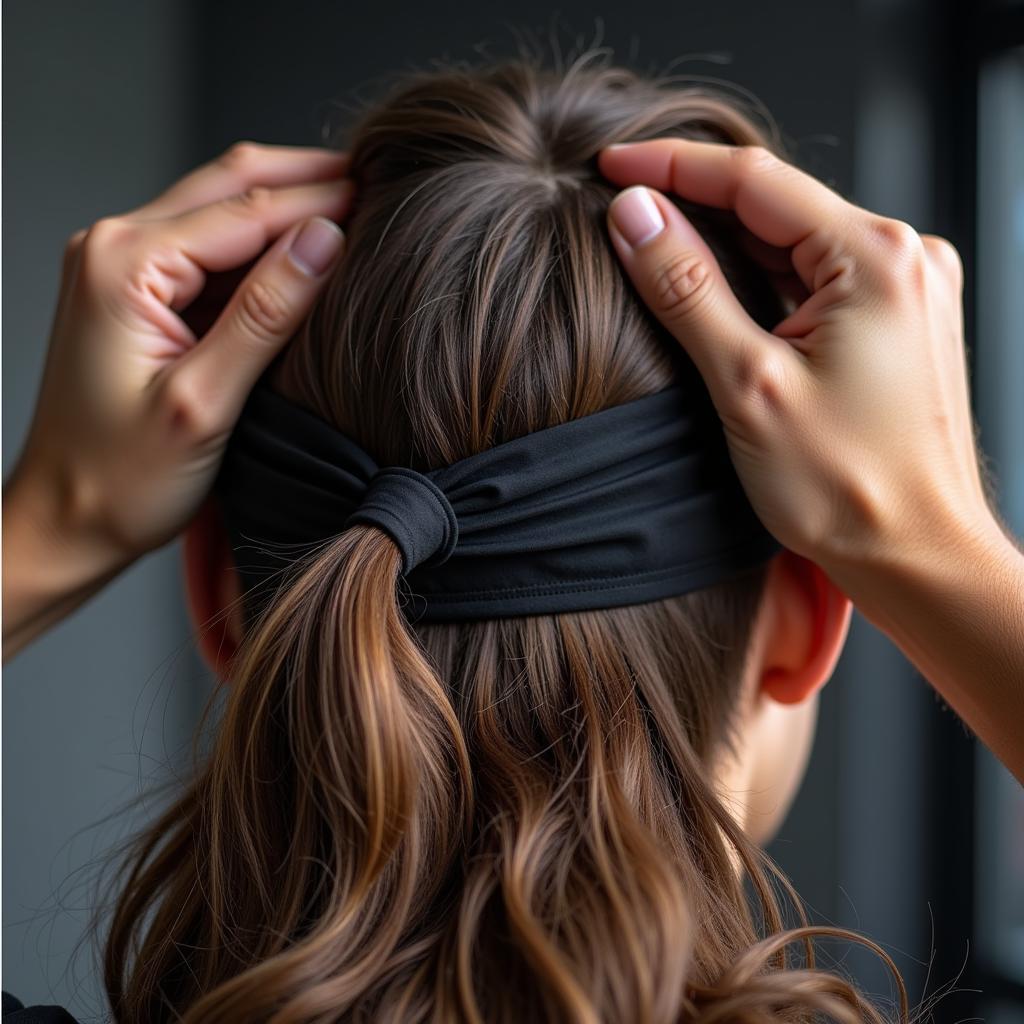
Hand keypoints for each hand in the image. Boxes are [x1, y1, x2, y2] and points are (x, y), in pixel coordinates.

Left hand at [3, 141, 352, 657]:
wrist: (64, 517)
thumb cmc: (122, 479)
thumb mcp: (205, 402)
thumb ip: (266, 315)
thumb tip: (325, 242)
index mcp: (125, 266)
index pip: (246, 211)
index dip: (320, 200)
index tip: (383, 191)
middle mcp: (113, 247)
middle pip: (229, 182)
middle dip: (305, 178)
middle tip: (376, 176)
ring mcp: (120, 264)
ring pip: (219, 206)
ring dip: (285, 202)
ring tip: (352, 204)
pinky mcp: (134, 290)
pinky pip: (207, 246)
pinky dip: (259, 240)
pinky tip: (302, 249)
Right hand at [599, 139, 998, 606]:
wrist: (916, 556)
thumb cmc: (847, 489)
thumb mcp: (747, 383)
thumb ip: (687, 288)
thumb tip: (634, 216)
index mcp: (875, 259)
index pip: (754, 180)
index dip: (671, 167)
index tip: (610, 163)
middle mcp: (902, 259)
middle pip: (775, 205)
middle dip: (693, 201)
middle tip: (619, 207)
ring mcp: (903, 289)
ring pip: (791, 241)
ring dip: (723, 242)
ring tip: (653, 244)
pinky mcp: (894, 322)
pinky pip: (813, 277)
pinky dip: (759, 278)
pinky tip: (716, 289)